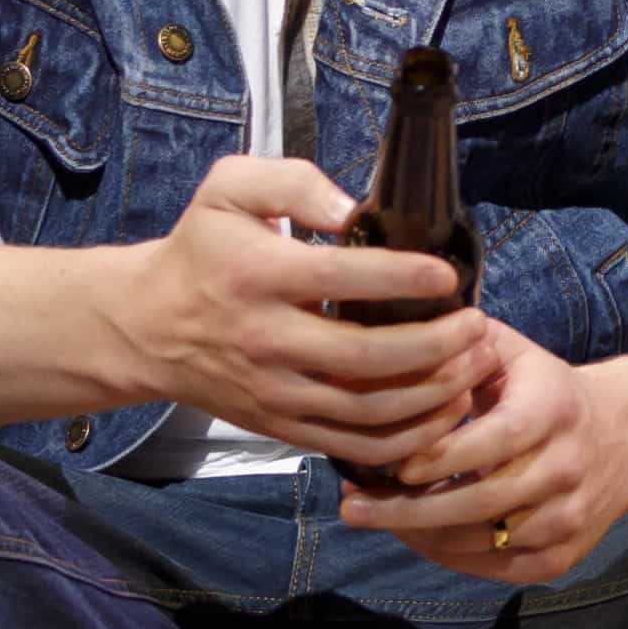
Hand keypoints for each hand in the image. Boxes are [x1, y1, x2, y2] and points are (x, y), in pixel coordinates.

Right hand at [116, 153, 487, 466]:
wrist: (149, 326)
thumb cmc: (202, 249)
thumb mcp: (230, 189)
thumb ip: (293, 182)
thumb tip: (353, 208)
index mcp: (259, 276)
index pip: (341, 279)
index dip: (402, 277)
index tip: (447, 274)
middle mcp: (267, 340)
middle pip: (366, 357)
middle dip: (436, 346)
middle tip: (478, 325)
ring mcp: (276, 392)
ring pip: (368, 411)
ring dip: (433, 394)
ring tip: (475, 365)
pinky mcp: (282, 427)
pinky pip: (354, 446)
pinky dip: (407, 438)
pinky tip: (442, 411)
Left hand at [342, 318, 627, 587]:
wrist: (626, 438)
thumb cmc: (547, 389)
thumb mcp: (515, 353)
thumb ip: (461, 346)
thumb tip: (397, 342)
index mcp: (555, 410)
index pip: (497, 439)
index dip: (444, 455)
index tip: (393, 463)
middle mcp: (567, 469)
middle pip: (483, 502)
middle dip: (410, 509)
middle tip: (353, 507)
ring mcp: (568, 519)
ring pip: (485, 541)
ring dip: (422, 535)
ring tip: (373, 518)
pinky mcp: (562, 556)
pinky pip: (497, 570)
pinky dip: (450, 557)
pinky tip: (415, 537)